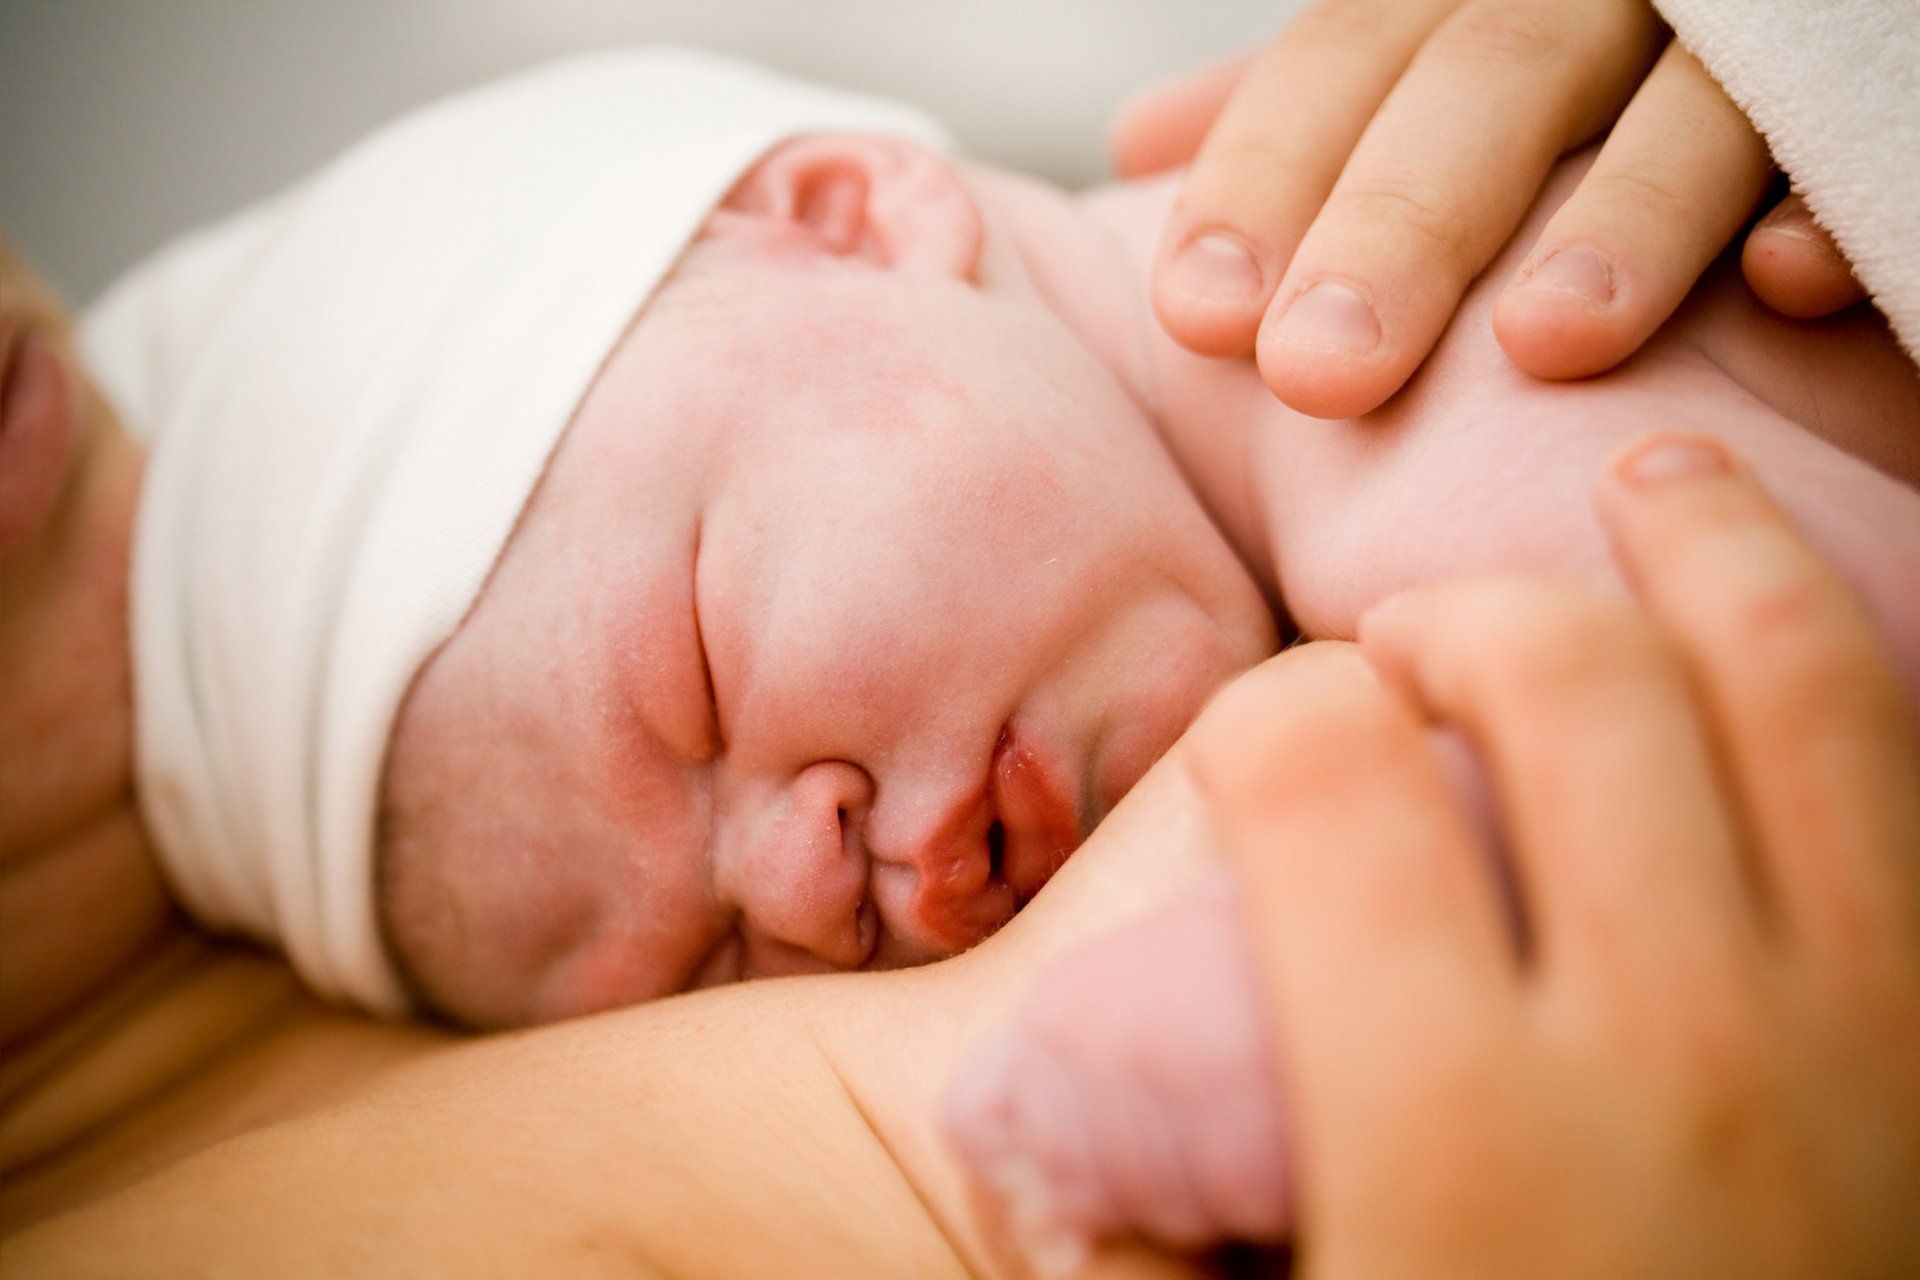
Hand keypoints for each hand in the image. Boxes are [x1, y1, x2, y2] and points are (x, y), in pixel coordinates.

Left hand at [1116, 0, 1865, 418]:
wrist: (1753, 69)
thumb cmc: (1564, 111)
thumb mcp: (1426, 84)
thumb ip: (1309, 113)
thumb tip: (1141, 139)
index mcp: (1475, 5)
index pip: (1344, 59)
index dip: (1265, 176)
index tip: (1199, 312)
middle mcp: (1601, 5)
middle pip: (1491, 78)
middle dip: (1401, 224)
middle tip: (1320, 371)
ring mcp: (1745, 49)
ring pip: (1686, 104)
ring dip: (1620, 220)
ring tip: (1542, 346)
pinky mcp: (1868, 109)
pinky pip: (1857, 147)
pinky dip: (1825, 209)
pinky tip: (1784, 286)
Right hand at [1137, 434, 1919, 1276]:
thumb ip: (1145, 1239)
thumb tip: (1058, 1144)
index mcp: (1450, 1137)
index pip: (1310, 770)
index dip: (1265, 718)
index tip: (1267, 745)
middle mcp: (1674, 1052)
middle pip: (1553, 676)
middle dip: (1454, 615)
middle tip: (1416, 649)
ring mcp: (1863, 1036)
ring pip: (1796, 678)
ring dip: (1704, 545)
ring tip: (1644, 482)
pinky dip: (1859, 662)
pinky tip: (1798, 620)